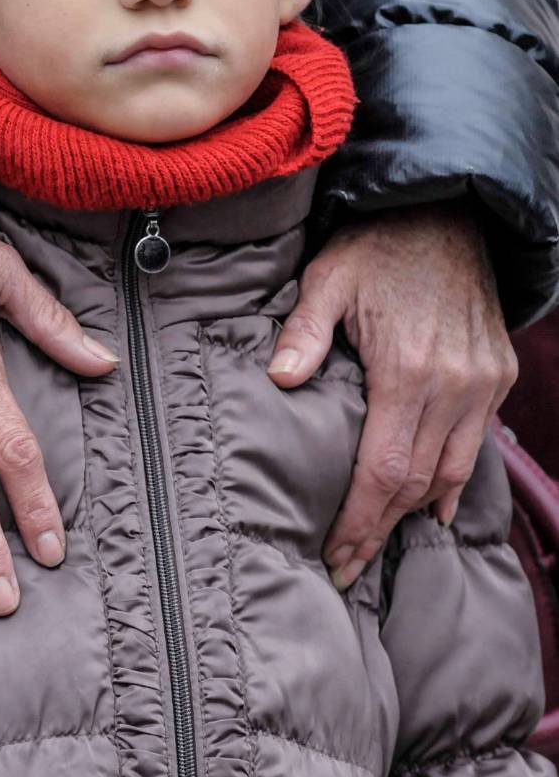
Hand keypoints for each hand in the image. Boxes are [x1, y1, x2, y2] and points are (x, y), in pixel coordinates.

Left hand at [266, 200, 517, 590]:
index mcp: (407, 369)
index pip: (382, 470)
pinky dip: (451, 479)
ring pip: (451, 471)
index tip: (336, 557)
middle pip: (416, 483)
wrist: (448, 210)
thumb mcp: (329, 277)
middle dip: (379, 530)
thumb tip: (278, 379)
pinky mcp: (497, 373)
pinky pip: (476, 443)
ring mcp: (482, 381)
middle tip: (347, 567)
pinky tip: (428, 505)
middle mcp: (454, 384)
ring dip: (413, 512)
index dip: (359, 522)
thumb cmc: (378, 245)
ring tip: (378, 543)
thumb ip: (304, 331)